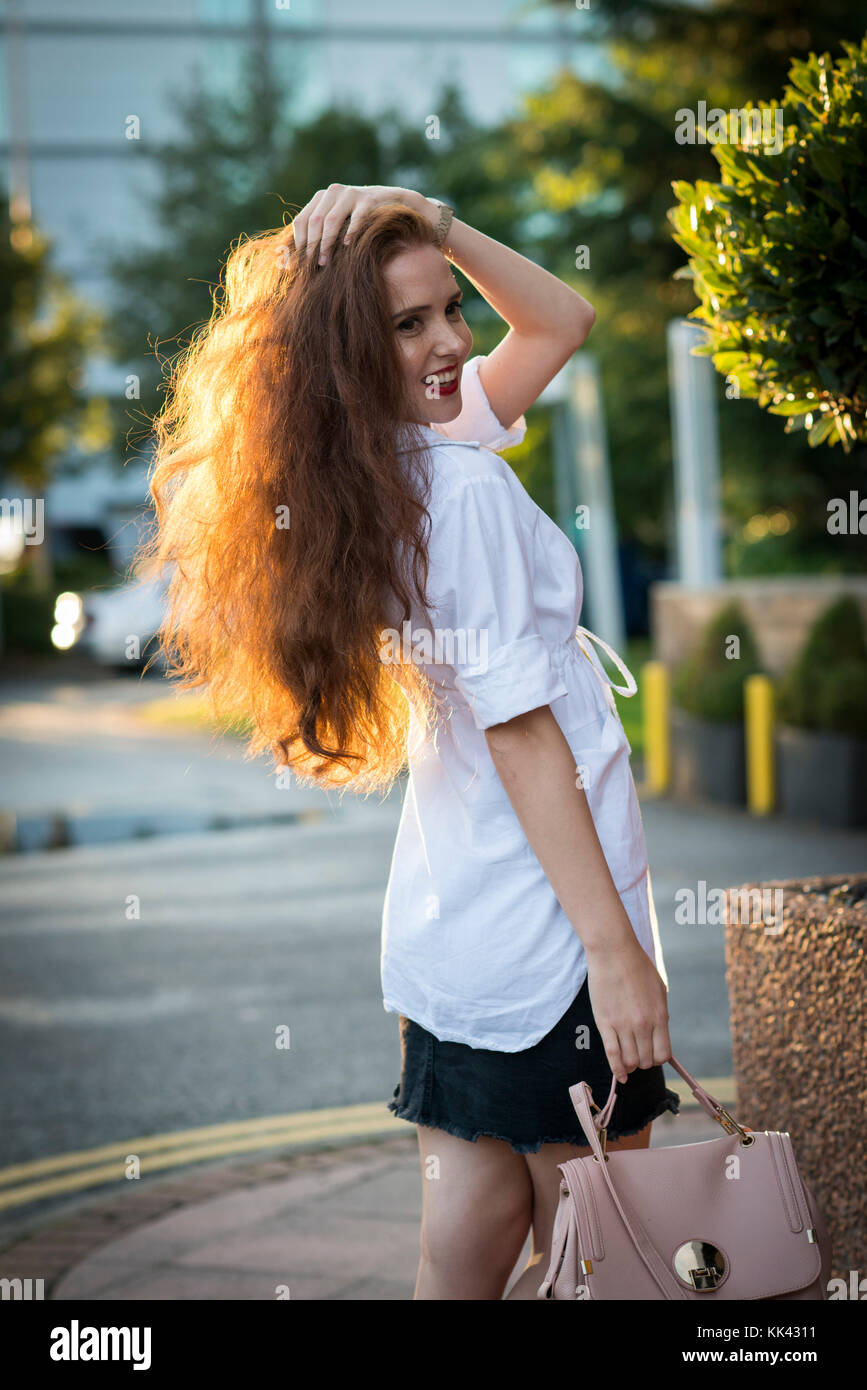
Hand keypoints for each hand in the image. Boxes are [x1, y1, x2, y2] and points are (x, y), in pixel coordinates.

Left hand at [290, 184, 434, 265]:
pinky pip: (356, 218)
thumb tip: (296, 260)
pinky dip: (350, 232)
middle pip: (315, 221)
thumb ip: (320, 234)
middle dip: (313, 246)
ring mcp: (350, 193)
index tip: (301, 263)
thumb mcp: (337, 223)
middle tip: (315, 266)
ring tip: (326, 262)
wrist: (390, 203)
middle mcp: (332, 192)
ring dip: (327, 243)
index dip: (299, 242)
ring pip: (331, 220)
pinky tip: (347, 246)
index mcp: (320, 197)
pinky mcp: (368, 199)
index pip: (302, 220)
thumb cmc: (359, 220)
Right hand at [584, 938, 671, 1084]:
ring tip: (628, 1063)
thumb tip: (659, 1033)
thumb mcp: (659, 990)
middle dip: (643, 1062)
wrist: (613, 951)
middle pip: (645, 1060)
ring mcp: (623, 1025)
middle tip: (638, 1056)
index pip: (663, 1054)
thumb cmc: (637, 966)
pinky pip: (612, 1054)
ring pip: (629, 1060)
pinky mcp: (605, 1023)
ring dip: (630, 1066)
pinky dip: (616, 1069)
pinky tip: (620, 1076)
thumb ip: (660, 1013)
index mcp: (660, 1016)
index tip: (652, 1055)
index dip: (658, 1059)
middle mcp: (643, 1024)